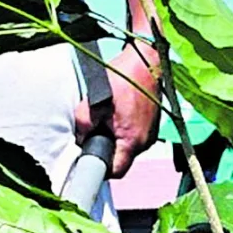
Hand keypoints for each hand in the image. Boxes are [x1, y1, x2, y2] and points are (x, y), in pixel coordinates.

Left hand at [74, 42, 165, 177]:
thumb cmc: (124, 78)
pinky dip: (125, 129)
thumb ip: (83, 125)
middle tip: (95, 131)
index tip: (90, 160)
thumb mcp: (94, 101)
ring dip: (116, 138)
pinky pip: (136, 136)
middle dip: (106, 149)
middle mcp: (146, 142)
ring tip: (108, 117)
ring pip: (128, 147)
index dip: (100, 168)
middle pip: (122, 159)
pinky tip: (119, 113)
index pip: (115, 171)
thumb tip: (80, 139)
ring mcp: (152, 134)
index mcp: (132, 141)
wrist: (146, 61)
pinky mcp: (153, 125)